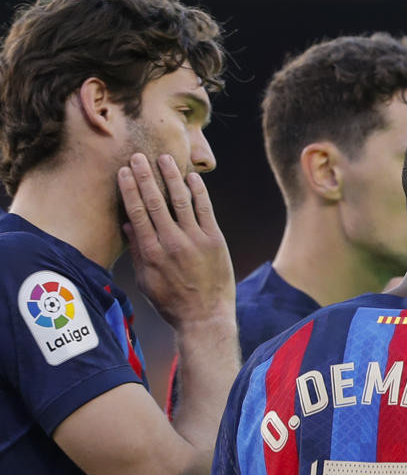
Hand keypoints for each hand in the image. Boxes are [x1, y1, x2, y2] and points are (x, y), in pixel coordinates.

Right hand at [116, 153, 234, 337]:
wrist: (205, 318)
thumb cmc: (172, 301)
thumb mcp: (146, 280)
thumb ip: (136, 251)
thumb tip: (127, 224)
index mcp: (151, 252)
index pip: (136, 212)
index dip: (130, 189)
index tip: (124, 171)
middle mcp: (171, 242)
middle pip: (155, 202)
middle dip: (145, 177)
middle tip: (138, 156)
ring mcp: (195, 240)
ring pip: (180, 201)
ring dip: (171, 177)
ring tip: (165, 159)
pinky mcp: (215, 241)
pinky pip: (206, 210)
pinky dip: (199, 192)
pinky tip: (192, 177)